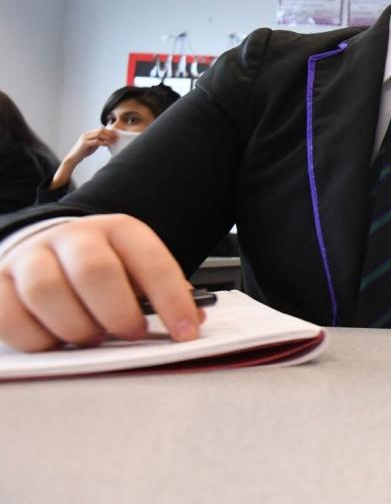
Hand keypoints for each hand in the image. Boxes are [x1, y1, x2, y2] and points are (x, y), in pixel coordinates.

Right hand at [0, 214, 203, 351]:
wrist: (46, 249)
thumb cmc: (102, 268)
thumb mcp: (137, 268)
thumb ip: (162, 292)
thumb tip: (191, 323)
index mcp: (117, 230)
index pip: (150, 260)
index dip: (171, 299)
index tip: (186, 333)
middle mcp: (72, 237)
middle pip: (94, 271)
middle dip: (117, 312)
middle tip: (129, 333)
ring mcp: (29, 257)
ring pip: (46, 291)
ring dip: (75, 327)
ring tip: (91, 338)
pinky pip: (9, 315)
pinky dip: (36, 339)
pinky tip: (56, 343)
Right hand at [49, 128, 117, 189]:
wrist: (73, 158)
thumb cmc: (82, 153)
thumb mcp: (92, 145)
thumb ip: (98, 141)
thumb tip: (108, 140)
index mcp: (88, 134)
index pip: (100, 129)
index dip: (109, 131)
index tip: (116, 135)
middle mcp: (86, 134)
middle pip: (101, 130)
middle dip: (110, 133)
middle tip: (117, 138)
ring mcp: (85, 138)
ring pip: (99, 134)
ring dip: (108, 137)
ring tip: (114, 141)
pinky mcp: (84, 144)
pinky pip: (96, 141)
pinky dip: (103, 142)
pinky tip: (108, 145)